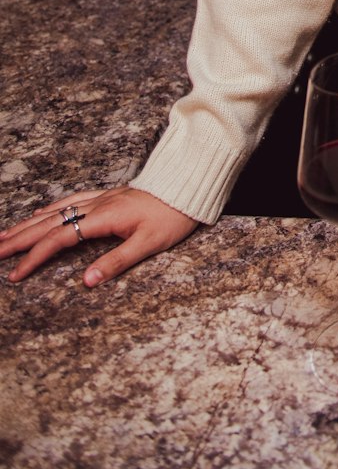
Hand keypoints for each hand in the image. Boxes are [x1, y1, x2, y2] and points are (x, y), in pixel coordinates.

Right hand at [0, 187, 197, 286]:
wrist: (189, 186)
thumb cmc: (173, 216)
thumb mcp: (149, 244)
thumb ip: (116, 262)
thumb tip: (86, 281)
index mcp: (104, 218)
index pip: (60, 239)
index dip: (35, 257)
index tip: (15, 274)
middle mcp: (97, 205)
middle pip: (49, 222)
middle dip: (20, 238)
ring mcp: (101, 198)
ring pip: (56, 210)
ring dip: (29, 223)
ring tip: (5, 235)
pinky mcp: (107, 196)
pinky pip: (71, 200)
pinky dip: (50, 208)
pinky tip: (40, 213)